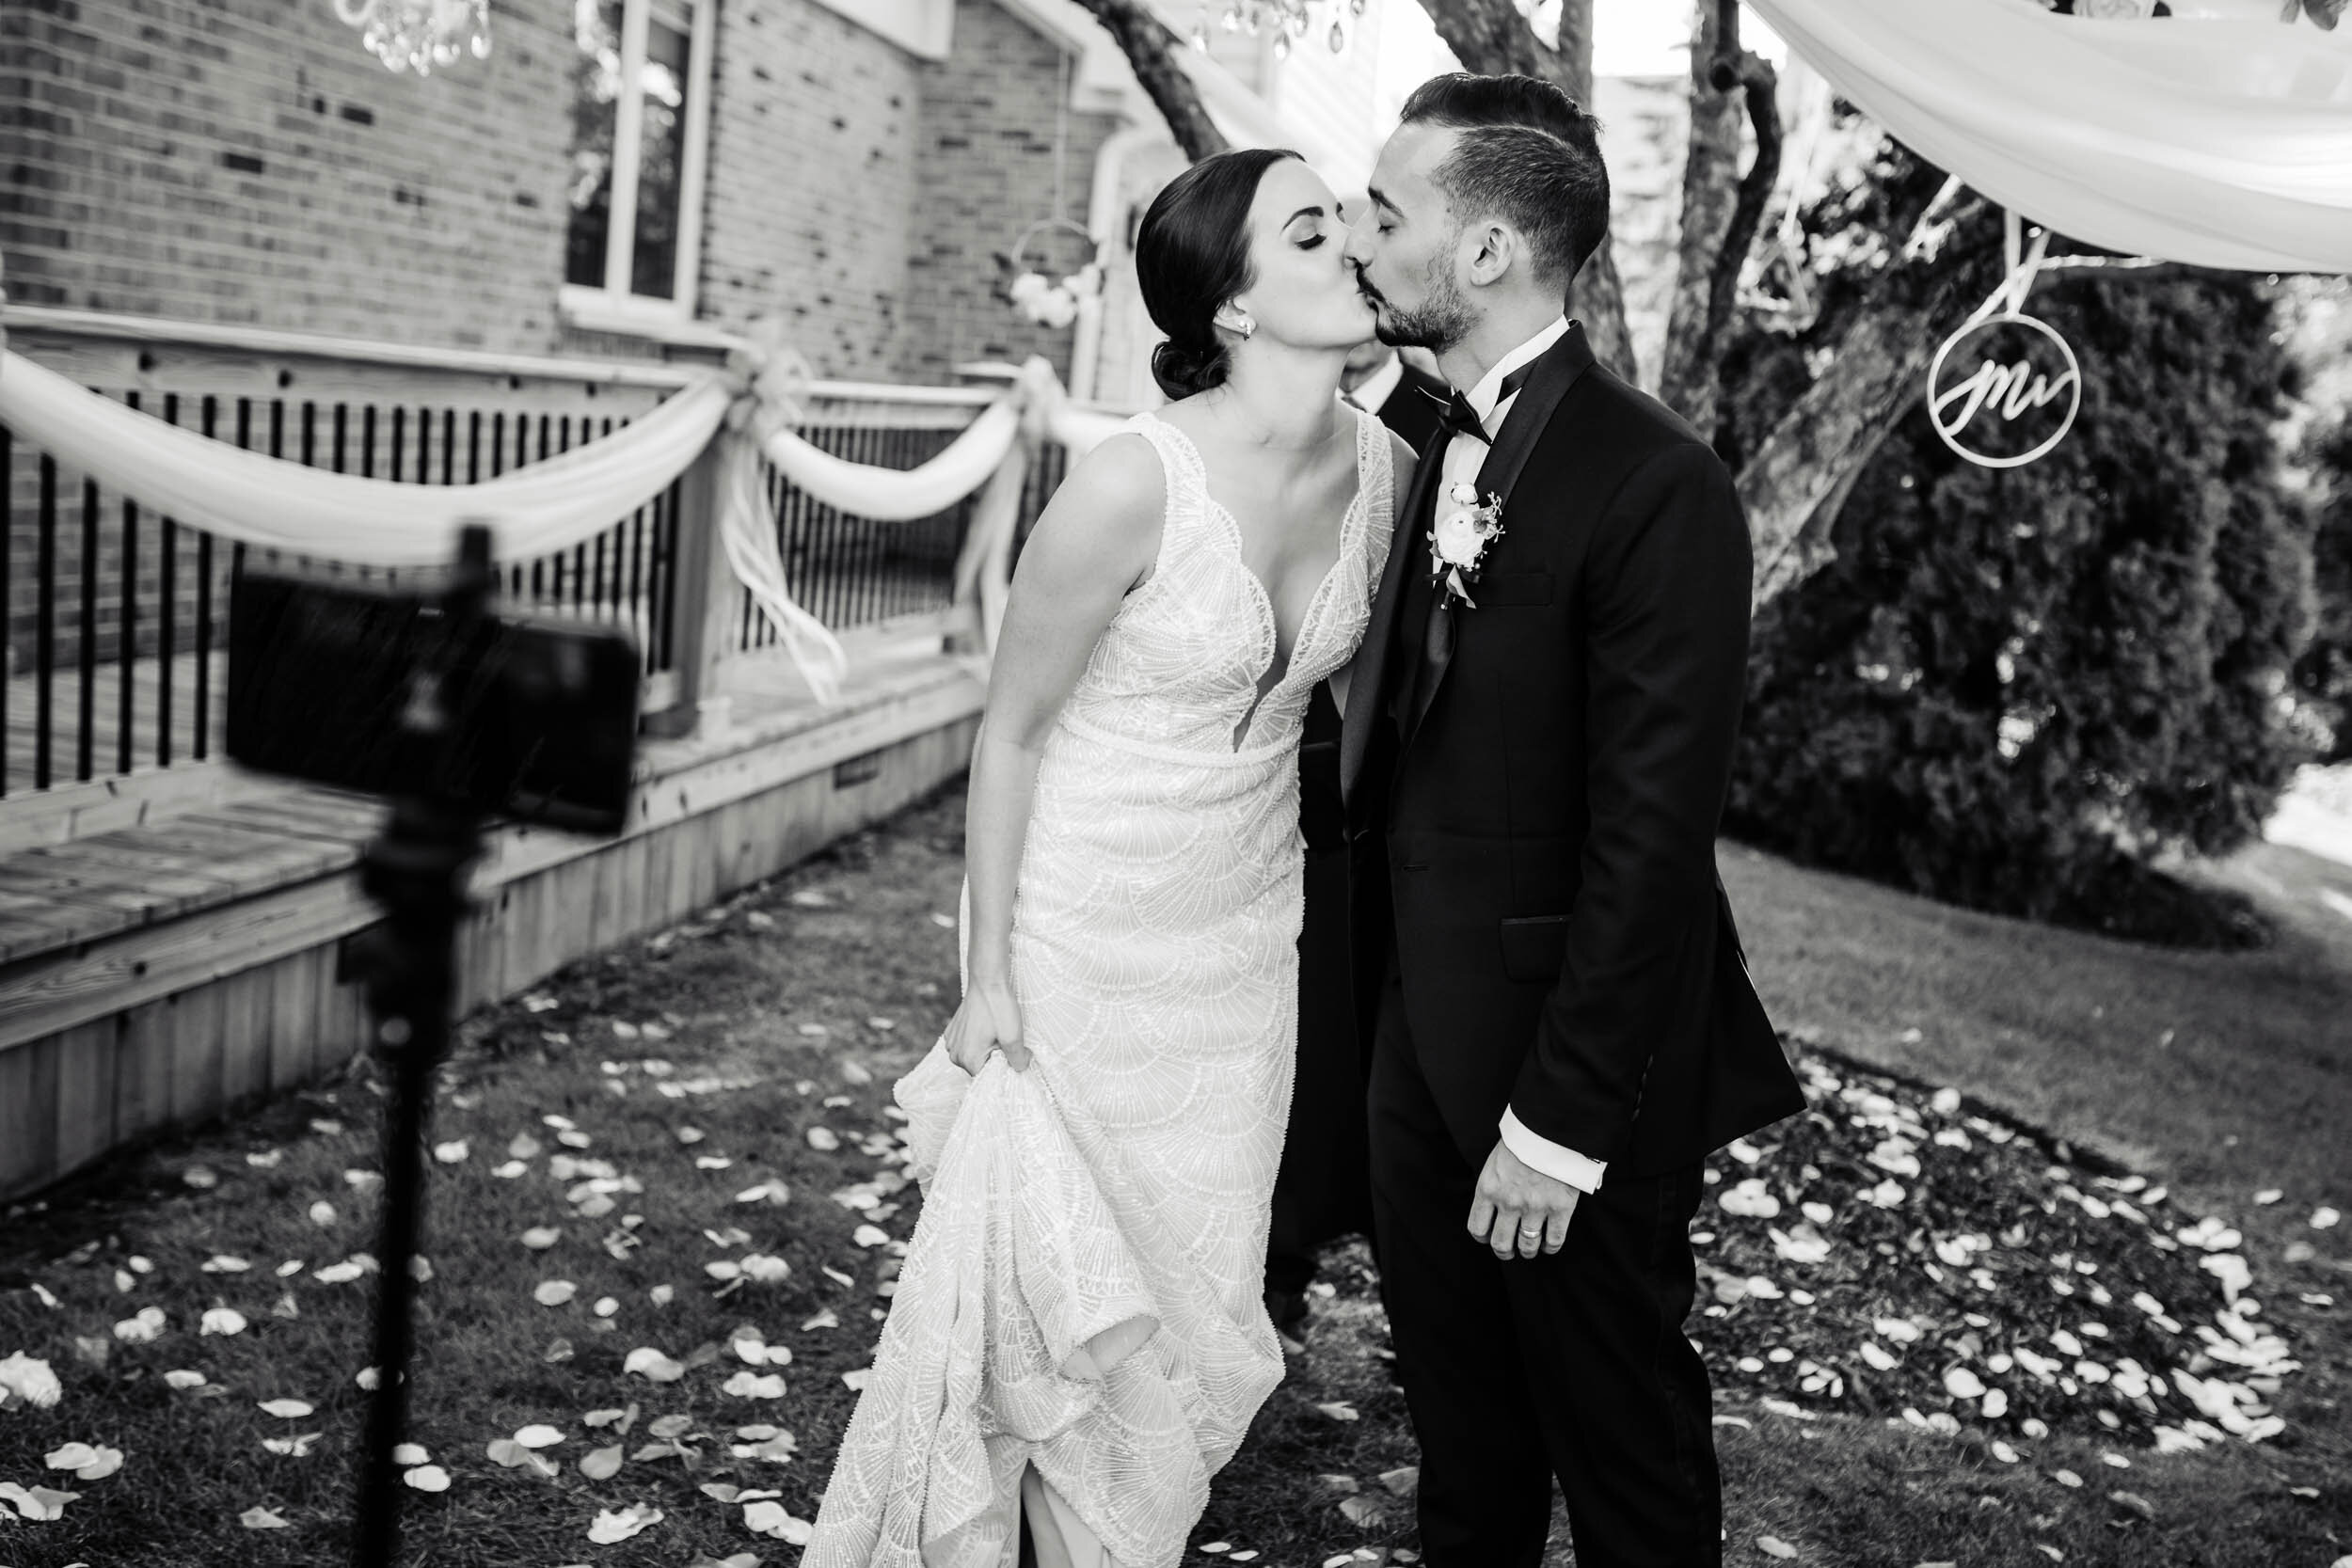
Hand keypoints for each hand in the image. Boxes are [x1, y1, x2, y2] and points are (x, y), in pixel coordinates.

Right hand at [942, 977, 1029, 1075]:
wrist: (987, 981)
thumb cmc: (999, 1007)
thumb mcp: (1014, 1036)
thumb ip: (1018, 1060)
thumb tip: (1020, 1068)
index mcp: (968, 1059)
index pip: (989, 1076)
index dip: (1004, 1066)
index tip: (1012, 1051)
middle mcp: (955, 1054)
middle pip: (980, 1067)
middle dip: (995, 1057)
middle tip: (1004, 1038)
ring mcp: (951, 1042)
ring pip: (974, 1055)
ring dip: (987, 1048)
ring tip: (995, 1030)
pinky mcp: (952, 1031)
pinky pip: (967, 1044)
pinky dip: (978, 1039)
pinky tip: (987, 1025)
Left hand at [1467, 1140, 1578, 1260]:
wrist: (1551, 1126)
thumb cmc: (1523, 1140)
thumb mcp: (1495, 1161)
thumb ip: (1493, 1186)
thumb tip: (1493, 1207)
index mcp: (1488, 1189)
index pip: (1477, 1227)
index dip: (1483, 1237)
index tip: (1489, 1237)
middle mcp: (1508, 1202)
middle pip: (1500, 1243)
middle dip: (1504, 1251)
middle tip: (1509, 1251)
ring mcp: (1535, 1207)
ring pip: (1527, 1246)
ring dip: (1528, 1251)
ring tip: (1530, 1249)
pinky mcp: (1560, 1208)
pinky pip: (1554, 1240)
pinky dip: (1551, 1247)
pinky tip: (1549, 1245)